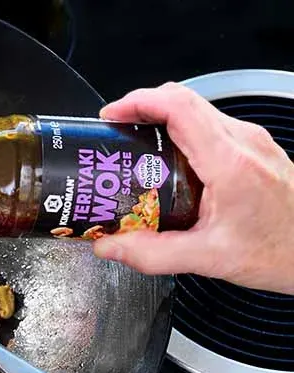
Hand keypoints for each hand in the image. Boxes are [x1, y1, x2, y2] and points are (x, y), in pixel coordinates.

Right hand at [94, 82, 293, 294]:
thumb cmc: (281, 251)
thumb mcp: (209, 259)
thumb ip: (152, 254)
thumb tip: (109, 247)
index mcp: (231, 163)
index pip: (179, 107)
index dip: (139, 102)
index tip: (112, 116)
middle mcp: (245, 143)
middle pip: (184, 101)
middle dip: (142, 109)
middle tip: (115, 132)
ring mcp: (253, 142)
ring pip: (198, 111)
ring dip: (162, 120)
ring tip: (135, 147)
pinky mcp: (255, 149)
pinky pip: (211, 126)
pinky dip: (182, 133)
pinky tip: (168, 162)